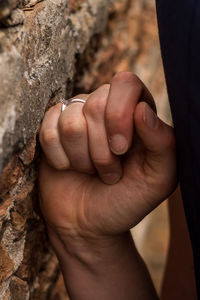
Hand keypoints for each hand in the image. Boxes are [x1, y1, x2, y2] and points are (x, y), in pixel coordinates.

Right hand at [39, 72, 176, 239]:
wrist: (87, 223)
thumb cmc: (124, 201)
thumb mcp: (158, 180)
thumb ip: (164, 144)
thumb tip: (142, 108)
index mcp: (137, 114)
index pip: (126, 84)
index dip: (119, 115)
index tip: (121, 150)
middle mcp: (106, 109)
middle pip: (95, 104)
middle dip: (101, 150)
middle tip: (109, 172)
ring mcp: (77, 117)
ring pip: (71, 121)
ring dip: (81, 158)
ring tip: (90, 171)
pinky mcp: (52, 129)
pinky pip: (48, 131)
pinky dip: (60, 159)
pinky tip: (69, 168)